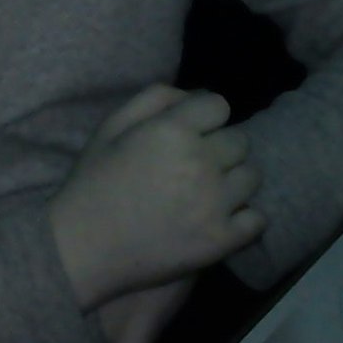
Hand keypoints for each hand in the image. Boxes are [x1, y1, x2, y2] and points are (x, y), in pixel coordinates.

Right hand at [47, 84, 262, 308]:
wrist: (85, 247)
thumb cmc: (93, 183)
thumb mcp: (110, 127)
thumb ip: (154, 99)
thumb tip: (197, 95)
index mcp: (172, 130)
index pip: (220, 106)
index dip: (205, 118)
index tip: (191, 134)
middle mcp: (200, 161)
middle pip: (240, 141)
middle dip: (221, 148)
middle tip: (196, 167)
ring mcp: (215, 203)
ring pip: (252, 177)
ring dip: (234, 180)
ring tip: (208, 193)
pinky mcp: (222, 239)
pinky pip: (257, 219)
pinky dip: (243, 218)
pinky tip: (219, 219)